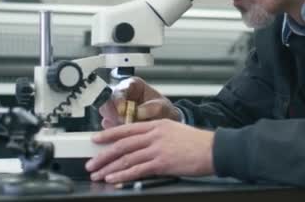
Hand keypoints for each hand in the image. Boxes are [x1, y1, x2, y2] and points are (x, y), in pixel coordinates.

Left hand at [85, 119, 214, 182]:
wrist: (214, 149)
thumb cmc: (197, 143)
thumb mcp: (174, 131)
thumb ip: (156, 135)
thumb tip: (141, 144)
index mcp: (157, 125)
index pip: (127, 128)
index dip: (108, 134)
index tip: (96, 139)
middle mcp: (155, 135)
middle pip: (122, 144)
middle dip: (103, 154)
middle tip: (91, 162)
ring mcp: (157, 148)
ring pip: (126, 157)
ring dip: (109, 167)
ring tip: (98, 174)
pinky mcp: (162, 163)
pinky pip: (137, 169)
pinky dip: (123, 175)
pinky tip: (114, 178)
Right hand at [99, 77, 180, 128]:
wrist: (166, 121)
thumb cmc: (164, 110)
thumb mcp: (162, 106)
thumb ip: (151, 108)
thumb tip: (137, 112)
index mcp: (132, 85)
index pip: (120, 89)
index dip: (118, 100)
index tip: (122, 110)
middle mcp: (121, 96)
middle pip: (108, 103)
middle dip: (114, 114)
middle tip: (124, 122)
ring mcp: (116, 110)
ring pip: (107, 116)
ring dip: (116, 124)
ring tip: (130, 128)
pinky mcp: (115, 122)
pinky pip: (109, 127)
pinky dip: (117, 132)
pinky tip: (128, 133)